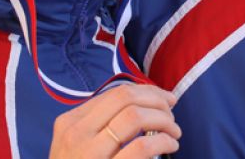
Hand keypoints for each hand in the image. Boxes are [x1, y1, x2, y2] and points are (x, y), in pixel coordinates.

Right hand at [49, 84, 179, 157]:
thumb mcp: (78, 147)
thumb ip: (101, 126)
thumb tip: (145, 103)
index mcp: (70, 123)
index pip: (115, 93)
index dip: (147, 92)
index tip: (165, 99)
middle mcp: (76, 134)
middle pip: (126, 98)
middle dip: (157, 101)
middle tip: (171, 113)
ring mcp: (89, 155)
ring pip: (134, 117)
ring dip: (163, 120)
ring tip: (174, 131)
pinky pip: (142, 147)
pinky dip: (163, 141)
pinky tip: (170, 145)